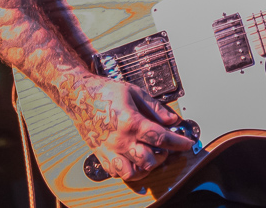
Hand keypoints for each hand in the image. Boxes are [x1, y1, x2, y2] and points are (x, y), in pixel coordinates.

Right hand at [71, 76, 194, 181]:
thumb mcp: (134, 92)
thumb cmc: (105, 92)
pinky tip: (134, 159)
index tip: (187, 143)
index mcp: (130, 122)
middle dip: (163, 156)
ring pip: (133, 173)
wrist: (79, 96)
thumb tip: (172, 118)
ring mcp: (109, 150)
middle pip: (149, 160)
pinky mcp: (101, 155)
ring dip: (146, 167)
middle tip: (166, 147)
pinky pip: (117, 173)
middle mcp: (120, 140)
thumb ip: (155, 107)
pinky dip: (129, 171)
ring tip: (150, 156)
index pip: (160, 137)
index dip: (178, 142)